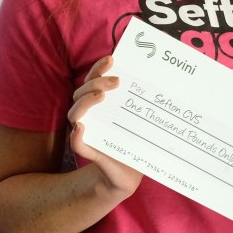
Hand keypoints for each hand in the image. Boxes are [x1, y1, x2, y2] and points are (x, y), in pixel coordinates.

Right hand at [67, 55, 142, 197]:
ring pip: (75, 114)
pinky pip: (77, 144)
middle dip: (96, 83)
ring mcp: (87, 133)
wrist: (128, 174)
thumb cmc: (135, 143)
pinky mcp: (89, 152)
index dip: (98, 68)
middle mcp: (90, 116)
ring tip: (100, 97)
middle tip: (116, 81)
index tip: (112, 58)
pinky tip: (81, 128)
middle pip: (82, 92)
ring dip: (85, 102)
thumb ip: (143, 104)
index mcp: (102, 105)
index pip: (94, 81)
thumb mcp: (142, 121)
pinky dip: (77, 136)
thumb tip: (157, 78)